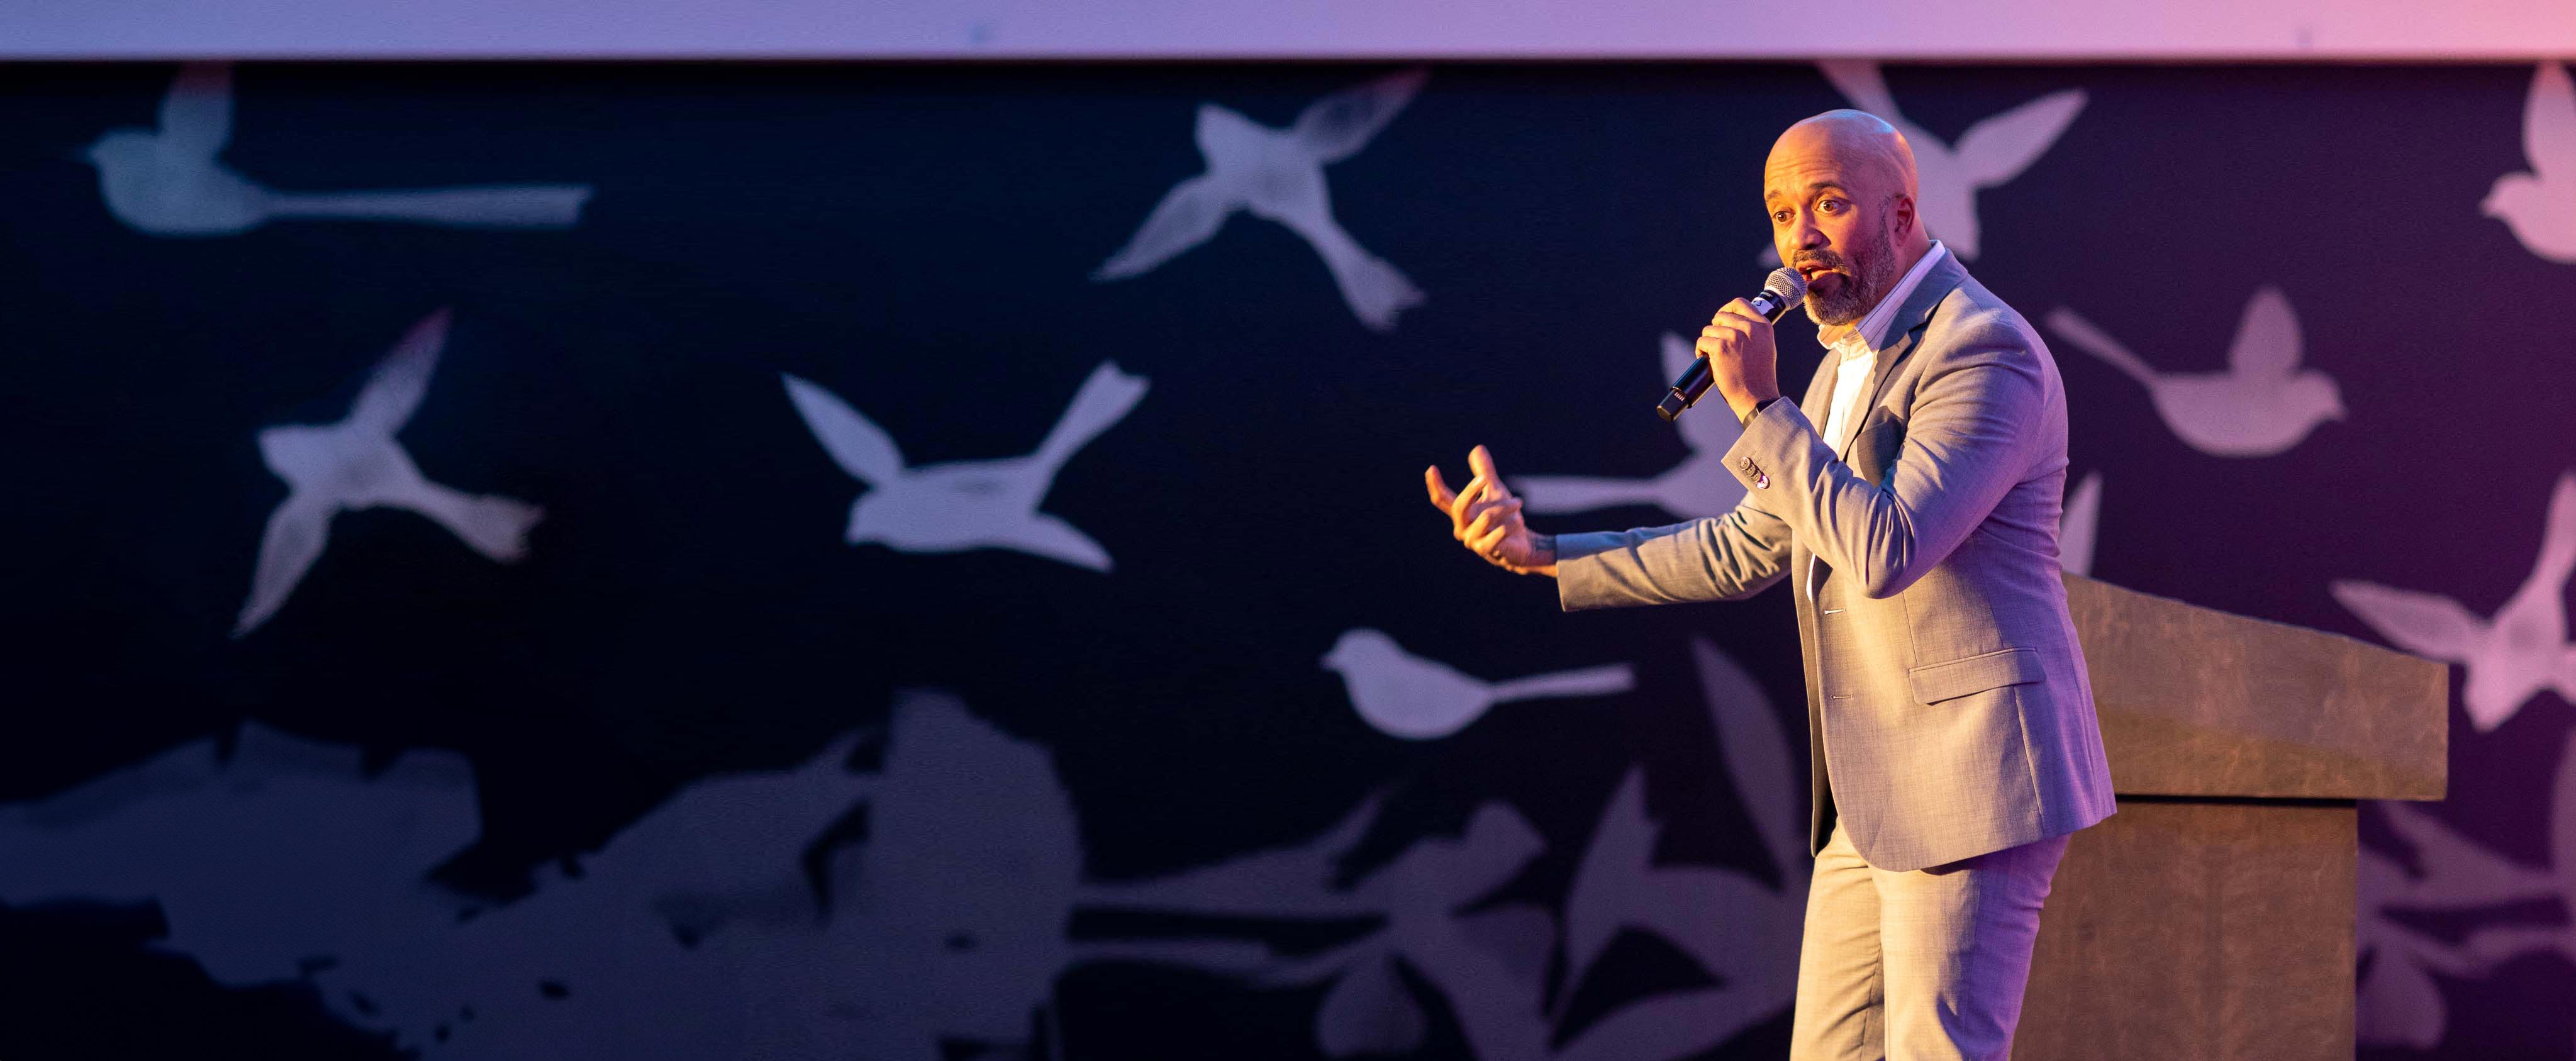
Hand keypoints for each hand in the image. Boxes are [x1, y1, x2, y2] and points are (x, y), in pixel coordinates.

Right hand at [1425, 445, 1553, 575]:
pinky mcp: (1487, 550)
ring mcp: (1473, 541)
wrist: (1521, 545)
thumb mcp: (1495, 492)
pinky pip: (1494, 536)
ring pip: (1485, 517)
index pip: (1442, 500)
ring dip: (1505, 507)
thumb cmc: (1504, 518)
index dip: (1435, 485)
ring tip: (1519, 503)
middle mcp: (1462, 528)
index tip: (1431, 469)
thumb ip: (1484, 472)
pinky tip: (1516, 523)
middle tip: (1484, 479)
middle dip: (1470, 491)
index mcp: (1461, 514)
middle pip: (1458, 507)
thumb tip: (1476, 448)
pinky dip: (1506, 527)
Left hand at [1698, 298, 1782, 421]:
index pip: (1739, 303)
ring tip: (1714, 356)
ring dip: (1708, 342)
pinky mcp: (1720, 348)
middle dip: (1715, 329)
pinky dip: (1700, 351)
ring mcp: (1734, 337)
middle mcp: (1749, 328)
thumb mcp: (1765, 346)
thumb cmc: (1759, 376)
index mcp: (1762, 325)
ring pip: (1709, 329)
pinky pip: (1702, 341)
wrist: (1756, 396)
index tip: (1721, 320)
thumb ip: (1754, 332)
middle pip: (1720, 316)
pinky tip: (1707, 360)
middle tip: (1717, 344)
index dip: (1726, 310)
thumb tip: (1736, 322)